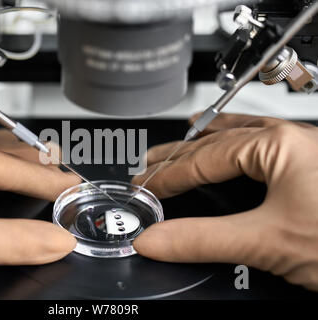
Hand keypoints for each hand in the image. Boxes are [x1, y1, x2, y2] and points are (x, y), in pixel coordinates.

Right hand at [132, 113, 317, 290]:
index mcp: (278, 145)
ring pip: (240, 136)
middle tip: (150, 164)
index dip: (167, 175)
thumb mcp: (268, 242)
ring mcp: (301, 150)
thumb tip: (156, 240)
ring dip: (205, 144)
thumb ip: (203, 240)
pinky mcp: (308, 166)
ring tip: (182, 144)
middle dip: (179, 155)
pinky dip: (233, 148)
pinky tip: (227, 151)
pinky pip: (259, 145)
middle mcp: (290, 139)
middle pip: (217, 140)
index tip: (144, 187)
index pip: (203, 158)